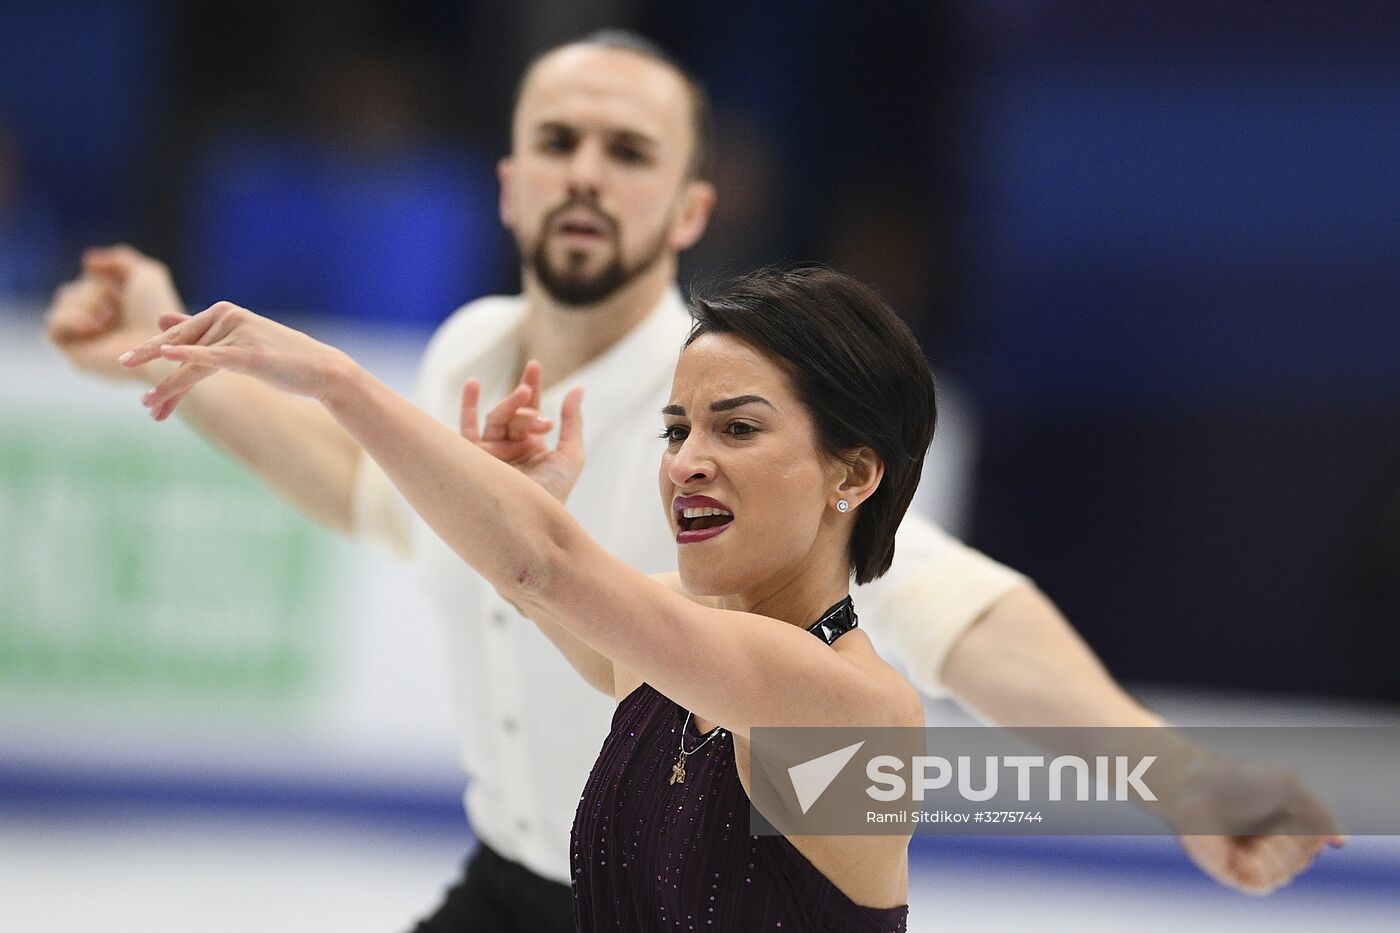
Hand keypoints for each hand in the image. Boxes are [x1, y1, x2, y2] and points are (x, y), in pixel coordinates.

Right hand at [44, 244, 184, 381]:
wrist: (157, 346)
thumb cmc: (157, 313)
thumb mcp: (148, 275)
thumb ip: (120, 258)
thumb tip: (86, 261)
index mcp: (111, 306)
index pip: (88, 279)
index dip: (104, 279)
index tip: (123, 291)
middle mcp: (95, 322)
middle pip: (74, 287)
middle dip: (97, 290)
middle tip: (117, 308)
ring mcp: (83, 337)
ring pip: (62, 300)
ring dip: (87, 302)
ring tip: (108, 318)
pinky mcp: (73, 352)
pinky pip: (52, 325)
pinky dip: (71, 319)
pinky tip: (93, 326)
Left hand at [120, 301, 355, 419]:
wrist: (324, 371)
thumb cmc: (284, 359)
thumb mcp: (238, 341)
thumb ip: (199, 330)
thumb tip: (162, 319)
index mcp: (223, 311)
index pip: (182, 335)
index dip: (156, 354)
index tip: (131, 368)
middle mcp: (228, 316)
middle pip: (180, 344)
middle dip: (149, 358)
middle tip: (121, 365)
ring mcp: (238, 333)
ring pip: (192, 363)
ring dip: (169, 386)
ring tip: (149, 403)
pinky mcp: (249, 353)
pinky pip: (211, 357)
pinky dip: (188, 357)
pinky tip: (168, 356)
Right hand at [460, 360, 583, 503]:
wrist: (533, 517)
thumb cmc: (555, 492)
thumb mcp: (571, 455)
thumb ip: (572, 421)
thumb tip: (577, 388)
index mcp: (531, 445)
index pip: (530, 410)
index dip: (531, 387)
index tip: (534, 366)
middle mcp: (509, 446)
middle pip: (514, 413)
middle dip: (527, 405)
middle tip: (537, 405)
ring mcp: (491, 452)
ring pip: (496, 418)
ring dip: (509, 404)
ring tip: (523, 393)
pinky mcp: (474, 458)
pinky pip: (466, 429)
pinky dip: (468, 406)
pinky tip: (473, 384)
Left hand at [1168, 758, 1344, 893]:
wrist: (1195, 789)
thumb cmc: (1239, 782)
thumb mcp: (1288, 786)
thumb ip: (1321, 813)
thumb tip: (1340, 842)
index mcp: (1290, 821)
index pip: (1317, 841)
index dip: (1308, 832)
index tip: (1291, 816)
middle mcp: (1274, 841)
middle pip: (1301, 860)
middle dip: (1286, 844)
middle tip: (1265, 828)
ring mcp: (1254, 858)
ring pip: (1283, 874)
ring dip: (1269, 857)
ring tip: (1250, 842)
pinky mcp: (1236, 872)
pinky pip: (1261, 885)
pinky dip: (1255, 871)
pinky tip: (1240, 856)